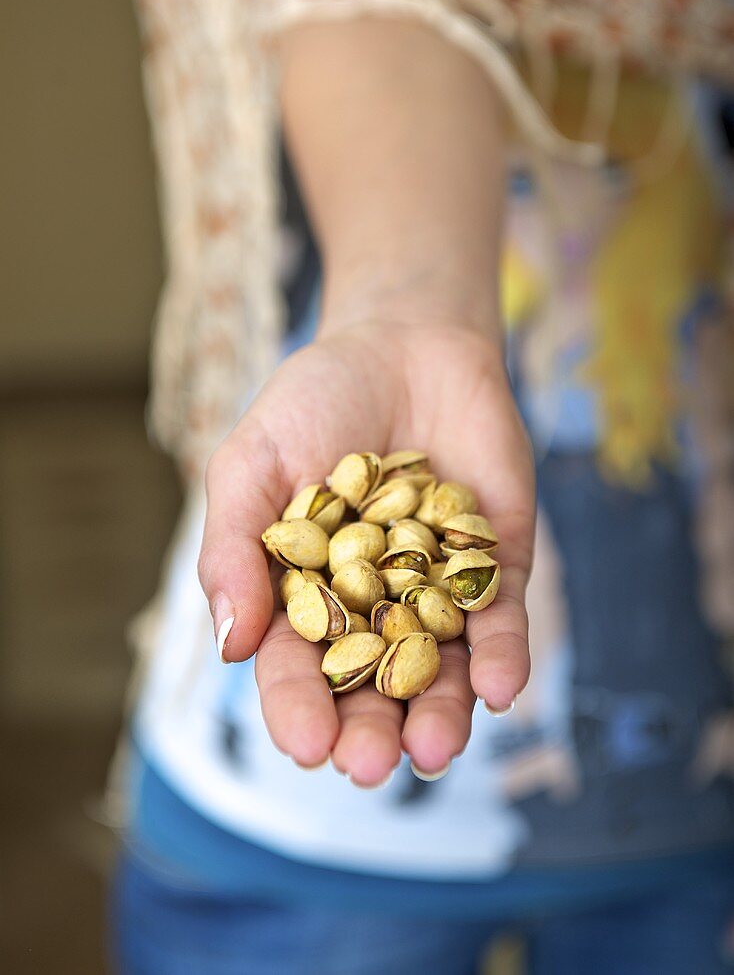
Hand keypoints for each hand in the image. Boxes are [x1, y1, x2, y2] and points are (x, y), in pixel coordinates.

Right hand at [198, 320, 534, 785]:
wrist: (405, 339)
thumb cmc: (315, 401)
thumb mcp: (252, 463)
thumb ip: (235, 548)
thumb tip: (230, 647)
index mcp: (304, 596)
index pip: (297, 666)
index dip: (298, 708)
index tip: (307, 746)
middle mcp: (372, 607)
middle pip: (372, 684)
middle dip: (372, 729)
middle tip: (372, 766)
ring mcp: (438, 590)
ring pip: (441, 668)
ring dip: (439, 711)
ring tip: (432, 748)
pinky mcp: (497, 565)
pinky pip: (501, 620)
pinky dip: (501, 655)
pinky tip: (498, 688)